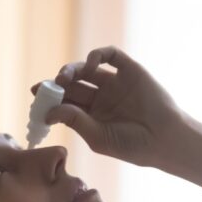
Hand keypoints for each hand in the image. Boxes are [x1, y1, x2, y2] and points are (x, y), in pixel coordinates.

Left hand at [30, 45, 185, 167]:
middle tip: (48, 86)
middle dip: (57, 83)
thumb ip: (75, 121)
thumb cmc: (133, 146)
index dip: (50, 97)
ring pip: (87, 68)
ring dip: (72, 69)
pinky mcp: (130, 70)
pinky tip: (90, 64)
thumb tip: (48, 112)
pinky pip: (110, 56)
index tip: (36, 95)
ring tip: (66, 77)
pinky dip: (97, 55)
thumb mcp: (98, 137)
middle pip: (72, 84)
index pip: (65, 102)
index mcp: (91, 116)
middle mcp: (101, 97)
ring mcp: (115, 83)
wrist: (165, 139)